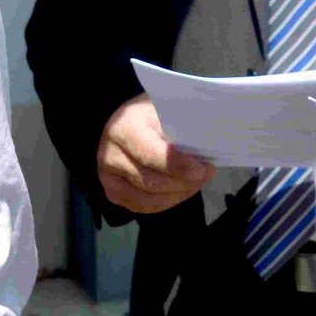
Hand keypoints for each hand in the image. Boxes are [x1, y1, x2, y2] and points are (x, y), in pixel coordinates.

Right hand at [96, 95, 215, 214]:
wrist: (123, 123)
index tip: (201, 169)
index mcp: (124, 128)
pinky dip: (166, 202)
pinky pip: (142, 206)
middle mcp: (110, 155)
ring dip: (178, 194)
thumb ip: (179, 126)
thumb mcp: (163, 109)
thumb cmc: (149, 114)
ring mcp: (108, 177)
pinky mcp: (112, 193)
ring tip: (198, 183)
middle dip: (183, 182)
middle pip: (150, 180)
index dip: (177, 165)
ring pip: (147, 198)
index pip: (150, 153)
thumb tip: (206, 144)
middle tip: (207, 174)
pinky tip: (182, 191)